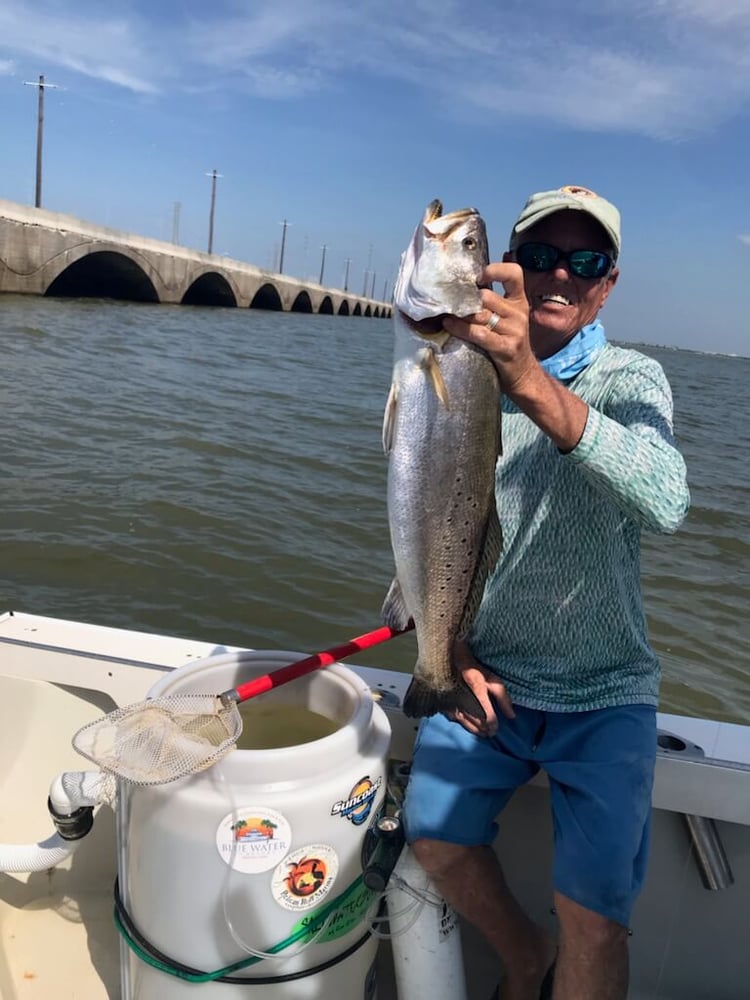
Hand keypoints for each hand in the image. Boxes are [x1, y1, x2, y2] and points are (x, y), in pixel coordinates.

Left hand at [443, 262, 537, 395]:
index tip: (478, 277)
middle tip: (447, 299)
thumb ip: (491, 304)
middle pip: (487, 296)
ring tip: (443, 313)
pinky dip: (460, 329)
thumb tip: (460, 289)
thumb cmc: (507, 344)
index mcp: (519, 302)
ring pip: (480, 314)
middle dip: (465, 298)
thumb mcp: (506, 319)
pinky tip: (448, 326)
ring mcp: (514, 331)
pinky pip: (479, 334)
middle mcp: (518, 313)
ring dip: (459, 314)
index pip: (514, 274)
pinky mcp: (506, 347)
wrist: (523, 374)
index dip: (495, 269)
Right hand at [449, 640, 514, 737]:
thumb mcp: (493, 680)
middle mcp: (464, 695)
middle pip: (476, 720)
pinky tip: (468, 725)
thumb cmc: (475, 670)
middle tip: (490, 734)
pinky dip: (462, 723)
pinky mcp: (445, 701)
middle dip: (484, 729)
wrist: (453, 660)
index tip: (496, 728)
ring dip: (474, 729)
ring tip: (482, 733)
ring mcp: (452, 699)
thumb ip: (503, 698)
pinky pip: (454, 717)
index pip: (487, 714)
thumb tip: (511, 716)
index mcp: (478, 688)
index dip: (492, 724)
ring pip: (464, 721)